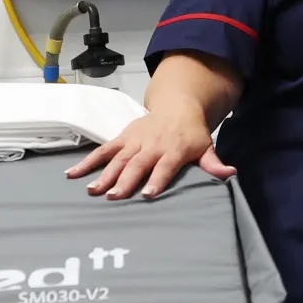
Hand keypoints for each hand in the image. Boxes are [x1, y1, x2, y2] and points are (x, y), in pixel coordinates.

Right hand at [67, 108, 235, 199]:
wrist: (177, 106)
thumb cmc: (191, 134)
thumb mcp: (206, 147)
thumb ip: (214, 164)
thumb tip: (230, 174)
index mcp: (174, 150)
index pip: (165, 167)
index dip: (157, 179)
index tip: (147, 194)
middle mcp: (152, 145)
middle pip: (138, 164)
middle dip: (126, 180)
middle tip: (114, 196)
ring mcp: (135, 141)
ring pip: (118, 159)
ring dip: (104, 174)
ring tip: (93, 191)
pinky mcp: (122, 138)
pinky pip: (103, 150)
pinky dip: (88, 161)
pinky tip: (72, 174)